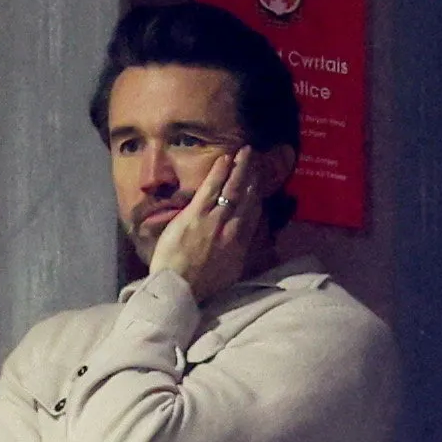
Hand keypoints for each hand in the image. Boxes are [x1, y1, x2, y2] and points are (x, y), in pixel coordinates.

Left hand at [149, 148, 263, 301]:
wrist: (180, 290)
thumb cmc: (201, 287)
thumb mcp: (230, 274)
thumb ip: (240, 255)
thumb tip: (250, 246)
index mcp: (240, 244)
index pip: (254, 213)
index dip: (259, 195)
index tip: (261, 181)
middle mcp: (232, 229)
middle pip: (247, 197)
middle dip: (253, 176)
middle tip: (257, 159)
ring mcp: (214, 220)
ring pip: (233, 189)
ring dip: (240, 168)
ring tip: (245, 152)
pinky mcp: (195, 215)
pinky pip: (211, 189)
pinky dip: (219, 173)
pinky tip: (225, 159)